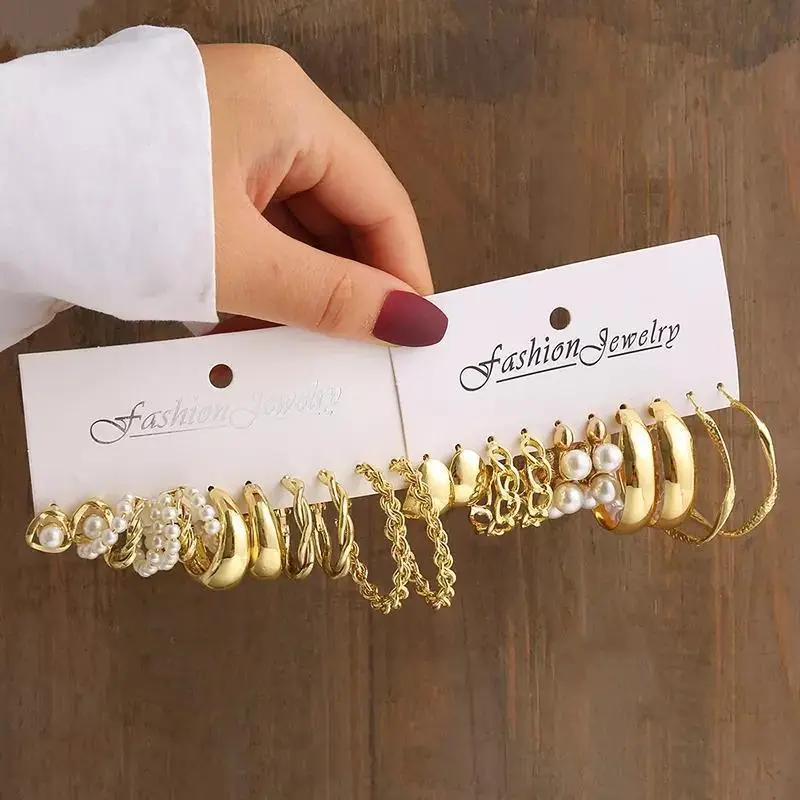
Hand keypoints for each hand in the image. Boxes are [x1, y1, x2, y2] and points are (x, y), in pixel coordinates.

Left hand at [199, 44, 446, 346]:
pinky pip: (245, 230)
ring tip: (288, 349)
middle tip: (353, 355)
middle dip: (344, 290)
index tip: (414, 337)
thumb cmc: (110, 207)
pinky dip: (251, 279)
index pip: (380, 201)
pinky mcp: (188, 169)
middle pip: (337, 216)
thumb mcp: (236, 261)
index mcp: (290, 110)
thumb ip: (328, 296)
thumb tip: (418, 324)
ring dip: (291, 292)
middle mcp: (264, 113)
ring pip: (288, 230)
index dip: (403, 274)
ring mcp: (221, 138)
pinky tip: (242, 324)